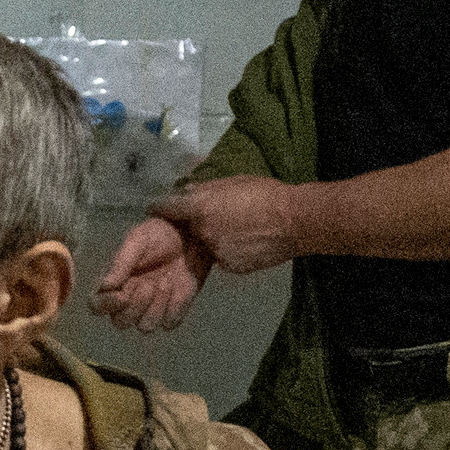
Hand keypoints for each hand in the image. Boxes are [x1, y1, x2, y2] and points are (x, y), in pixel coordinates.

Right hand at [95, 215, 206, 331]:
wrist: (190, 236)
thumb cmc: (158, 235)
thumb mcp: (137, 242)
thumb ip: (120, 263)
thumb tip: (105, 285)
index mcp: (113, 284)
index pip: (97, 305)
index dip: (106, 305)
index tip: (121, 296)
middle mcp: (128, 301)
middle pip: (121, 322)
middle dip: (135, 306)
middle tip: (148, 284)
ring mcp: (151, 309)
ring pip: (145, 326)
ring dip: (155, 307)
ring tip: (165, 280)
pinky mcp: (173, 311)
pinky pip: (169, 322)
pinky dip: (173, 306)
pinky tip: (177, 285)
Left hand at [154, 173, 303, 280]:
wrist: (296, 221)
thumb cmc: (267, 194)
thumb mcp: (235, 182)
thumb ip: (208, 188)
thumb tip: (187, 190)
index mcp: (201, 207)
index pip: (169, 206)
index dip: (160, 207)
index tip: (153, 208)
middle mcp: (203, 232)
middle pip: (190, 230)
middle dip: (197, 225)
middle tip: (216, 217)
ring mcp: (216, 253)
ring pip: (208, 246)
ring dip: (215, 239)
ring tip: (239, 230)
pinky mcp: (231, 268)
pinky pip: (224, 258)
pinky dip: (230, 251)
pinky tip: (247, 243)